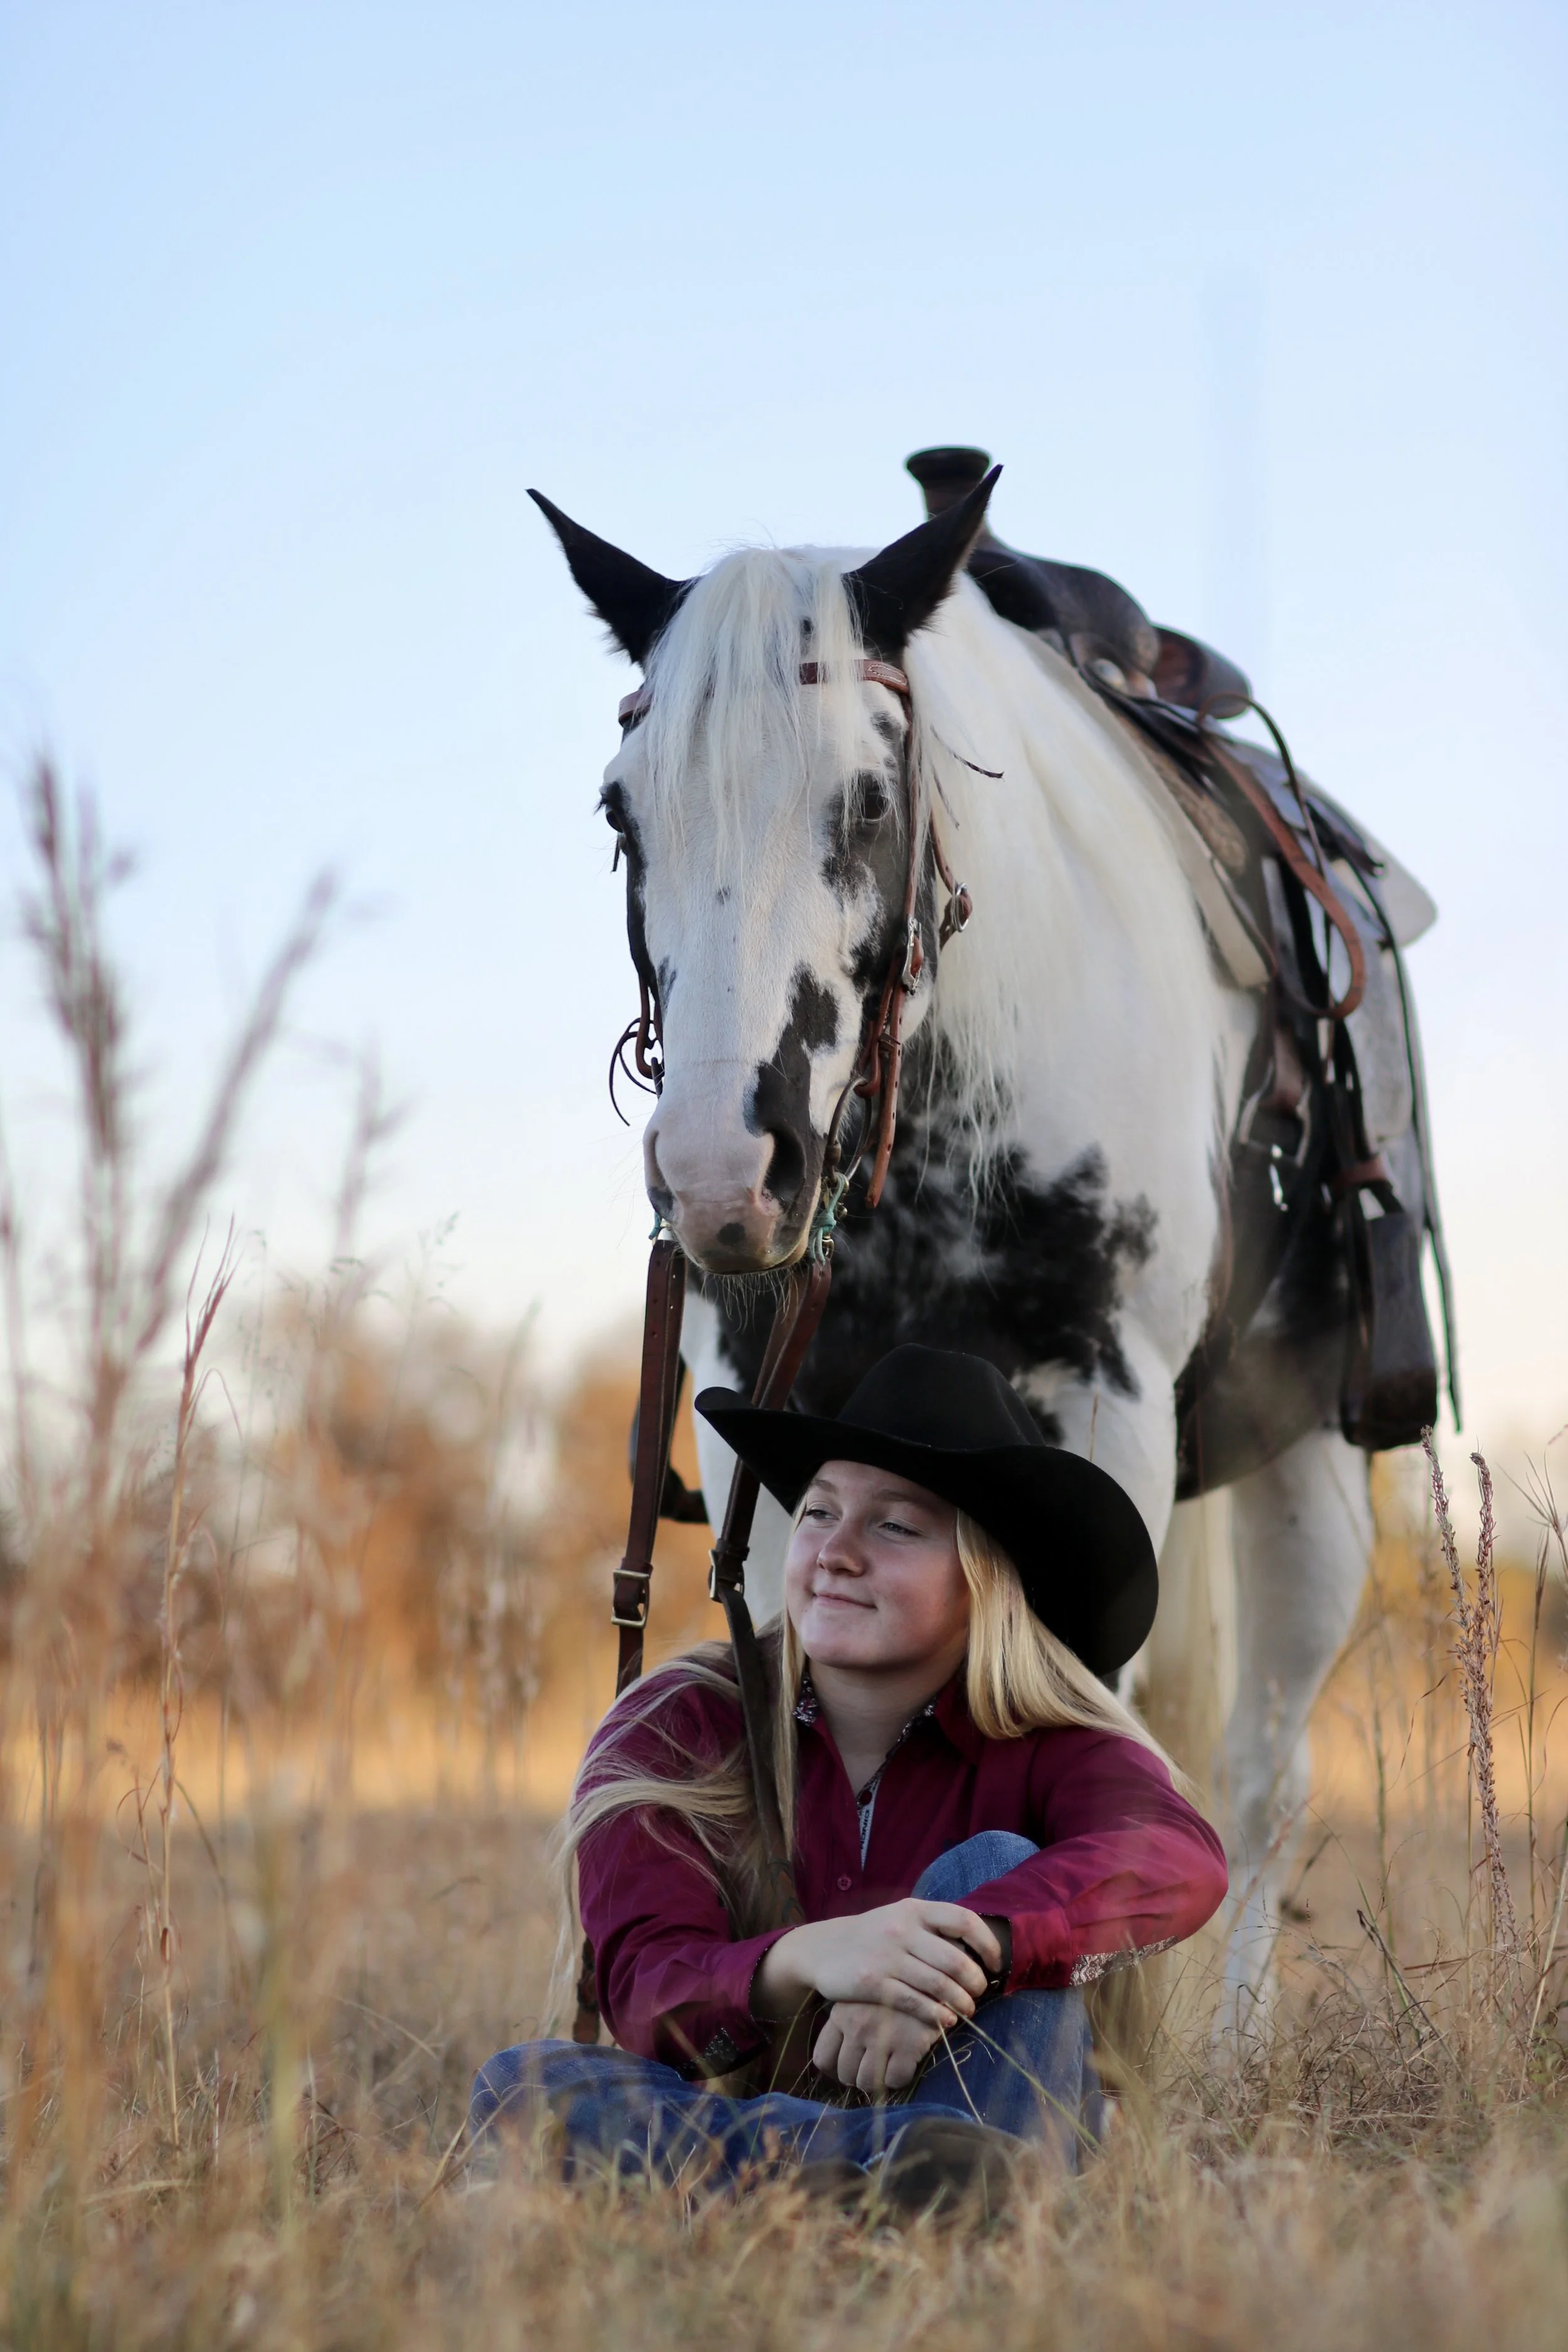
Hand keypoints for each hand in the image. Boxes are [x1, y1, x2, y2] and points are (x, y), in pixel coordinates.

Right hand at [753, 1898, 999, 2027]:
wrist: (823, 1948)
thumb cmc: (873, 1936)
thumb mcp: (900, 1918)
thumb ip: (933, 1928)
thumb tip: (977, 1949)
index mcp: (914, 1909)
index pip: (964, 1920)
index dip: (986, 1944)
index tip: (993, 1964)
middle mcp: (902, 1929)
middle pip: (955, 1959)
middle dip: (975, 1982)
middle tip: (979, 1994)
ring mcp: (887, 1957)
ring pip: (938, 1984)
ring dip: (960, 2002)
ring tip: (967, 2011)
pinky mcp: (873, 1983)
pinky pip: (915, 2002)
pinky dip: (936, 2015)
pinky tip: (945, 2021)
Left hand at [812, 1999, 945, 2094]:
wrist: (933, 1974)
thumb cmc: (894, 1986)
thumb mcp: (863, 1995)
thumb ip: (848, 2019)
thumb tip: (841, 2052)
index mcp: (841, 2013)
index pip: (823, 2057)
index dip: (835, 2069)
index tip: (849, 2068)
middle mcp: (857, 2027)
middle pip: (846, 2073)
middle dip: (857, 2077)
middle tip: (871, 2070)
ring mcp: (882, 2037)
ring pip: (867, 2082)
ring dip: (877, 2082)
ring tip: (886, 2070)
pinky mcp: (908, 2046)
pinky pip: (895, 2080)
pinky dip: (898, 2079)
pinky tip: (904, 2066)